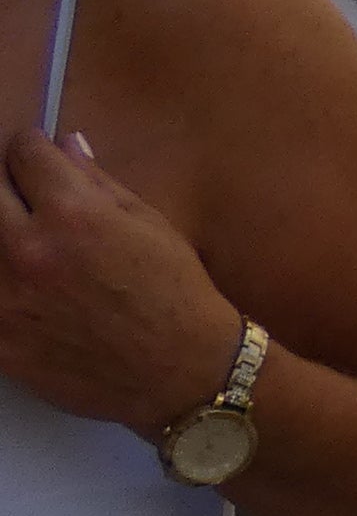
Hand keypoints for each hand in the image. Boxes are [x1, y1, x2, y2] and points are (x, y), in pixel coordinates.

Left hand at [0, 126, 246, 443]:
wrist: (180, 369)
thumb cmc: (174, 292)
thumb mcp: (149, 224)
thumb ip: (98, 183)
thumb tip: (65, 145)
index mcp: (74, 215)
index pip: (24, 155)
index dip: (31, 147)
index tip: (33, 153)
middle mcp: (29, 251)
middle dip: (5, 185)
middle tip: (23, 197)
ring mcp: (5, 300)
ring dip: (3, 235)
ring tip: (27, 244)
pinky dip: (3, 284)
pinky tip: (24, 285)